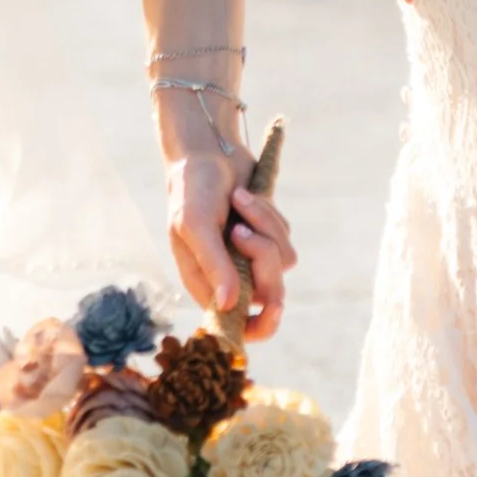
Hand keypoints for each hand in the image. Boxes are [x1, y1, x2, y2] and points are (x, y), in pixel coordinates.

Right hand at [165, 145, 297, 340]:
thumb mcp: (194, 225)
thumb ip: (213, 265)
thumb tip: (229, 305)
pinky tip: (245, 196)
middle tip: (241, 231)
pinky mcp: (268, 236)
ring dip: (263, 226)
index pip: (238, 325)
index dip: (260, 325)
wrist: (207, 151)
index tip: (274, 308)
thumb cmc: (191, 190)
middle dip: (262, 258)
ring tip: (237, 201)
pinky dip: (268, 214)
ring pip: (282, 262)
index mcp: (206, 285)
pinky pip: (285, 236)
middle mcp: (232, 277)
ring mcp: (252, 257)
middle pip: (270, 293)